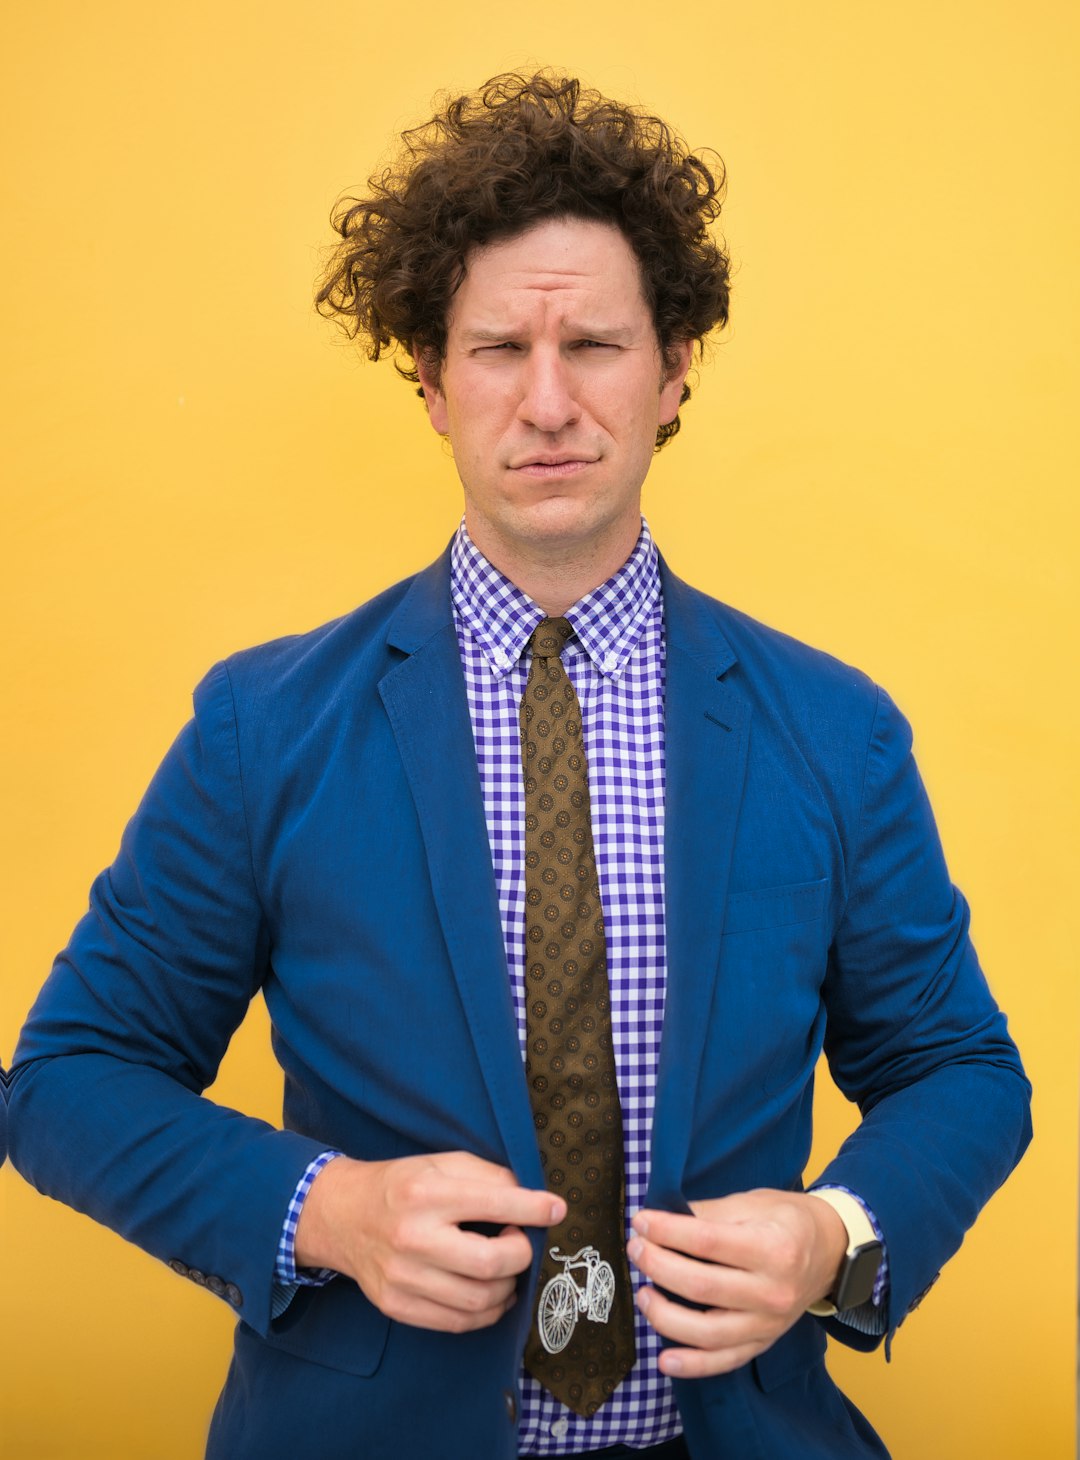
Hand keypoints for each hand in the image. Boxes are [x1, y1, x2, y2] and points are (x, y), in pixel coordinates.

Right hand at [293, 1150, 564, 1332]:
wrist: (343, 1216)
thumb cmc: (401, 1185)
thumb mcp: (441, 1164)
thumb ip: (488, 1177)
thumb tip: (532, 1201)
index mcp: (425, 1194)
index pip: (494, 1204)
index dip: (533, 1209)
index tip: (556, 1209)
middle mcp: (411, 1238)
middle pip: (490, 1263)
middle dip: (521, 1254)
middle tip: (520, 1241)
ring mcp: (402, 1277)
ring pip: (478, 1300)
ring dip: (507, 1286)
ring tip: (504, 1266)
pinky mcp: (397, 1305)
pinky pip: (457, 1322)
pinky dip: (486, 1312)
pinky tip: (490, 1292)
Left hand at [626, 1188, 846, 1377]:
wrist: (830, 1251)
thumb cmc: (786, 1220)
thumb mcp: (752, 1202)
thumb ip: (709, 1212)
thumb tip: (662, 1219)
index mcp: (772, 1247)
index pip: (706, 1241)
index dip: (667, 1231)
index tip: (641, 1221)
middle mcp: (773, 1291)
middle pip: (702, 1286)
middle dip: (658, 1266)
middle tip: (636, 1249)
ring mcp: (768, 1323)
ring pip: (708, 1332)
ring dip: (666, 1316)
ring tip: (642, 1295)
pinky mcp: (763, 1343)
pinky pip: (725, 1361)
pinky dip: (693, 1365)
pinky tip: (664, 1361)